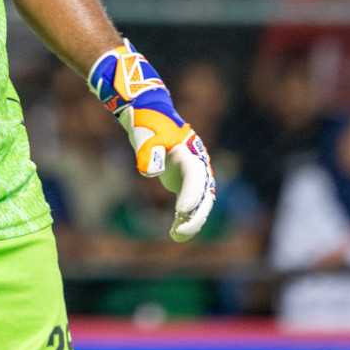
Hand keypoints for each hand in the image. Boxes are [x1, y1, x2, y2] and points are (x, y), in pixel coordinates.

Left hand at [88, 40, 216, 241]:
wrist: (149, 113)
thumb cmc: (147, 123)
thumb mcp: (145, 134)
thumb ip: (147, 153)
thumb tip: (149, 172)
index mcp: (190, 153)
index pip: (195, 178)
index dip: (191, 195)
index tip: (181, 212)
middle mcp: (197, 165)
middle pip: (204, 195)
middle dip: (195, 216)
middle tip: (179, 232)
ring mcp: (193, 174)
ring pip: (200, 203)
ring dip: (191, 220)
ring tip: (176, 236)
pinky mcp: (185, 181)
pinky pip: (189, 203)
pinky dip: (183, 217)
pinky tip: (174, 232)